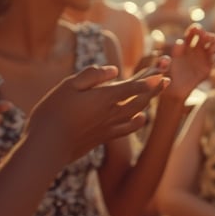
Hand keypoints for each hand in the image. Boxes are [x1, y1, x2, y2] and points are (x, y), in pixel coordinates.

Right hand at [24, 66, 165, 164]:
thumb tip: (114, 70)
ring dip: (151, 99)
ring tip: (161, 88)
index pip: (134, 85)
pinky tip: (141, 116)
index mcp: (104, 97)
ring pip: (138, 111)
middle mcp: (112, 112)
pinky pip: (128, 128)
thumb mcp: (68, 86)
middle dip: (156, 84)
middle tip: (167, 72)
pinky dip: (138, 120)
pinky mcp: (104, 137)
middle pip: (141, 97)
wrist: (47, 147)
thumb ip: (92, 75)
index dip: (150, 76)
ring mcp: (110, 126)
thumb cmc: (53, 113)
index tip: (163, 67)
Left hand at [162, 25, 214, 100]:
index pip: (190, 36)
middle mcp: (194, 51)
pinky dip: (212, 58)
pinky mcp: (207, 69)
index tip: (196, 28)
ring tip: (214, 41)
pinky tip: (212, 55)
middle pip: (202, 39)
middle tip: (205, 32)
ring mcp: (202, 59)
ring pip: (210, 48)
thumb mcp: (162, 70)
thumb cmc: (166, 78)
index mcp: (183, 47)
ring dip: (213, 44)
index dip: (193, 31)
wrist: (174, 91)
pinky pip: (211, 62)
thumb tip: (165, 58)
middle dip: (205, 35)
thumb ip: (163, 64)